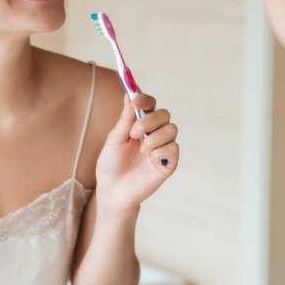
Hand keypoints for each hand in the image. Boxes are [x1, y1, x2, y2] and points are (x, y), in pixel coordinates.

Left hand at [95, 94, 178, 212]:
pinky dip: (161, 151)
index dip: (145, 99)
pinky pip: (173, 148)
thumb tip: (130, 94)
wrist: (113, 191)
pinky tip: (150, 160)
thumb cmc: (111, 164)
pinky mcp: (168, 163)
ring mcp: (162, 148)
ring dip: (154, 137)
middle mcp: (153, 134)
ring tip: (142, 150)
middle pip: (164, 114)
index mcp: (139, 125)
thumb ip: (125, 118)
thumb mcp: (115, 138)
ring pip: (171, 129)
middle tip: (134, 132)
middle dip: (150, 120)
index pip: (150, 105)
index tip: (136, 101)